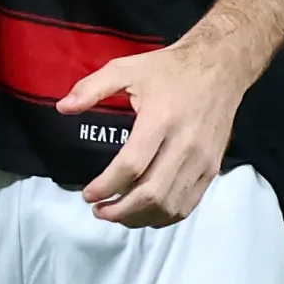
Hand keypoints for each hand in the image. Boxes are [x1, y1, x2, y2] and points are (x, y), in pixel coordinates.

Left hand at [57, 24, 260, 225]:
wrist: (221, 66)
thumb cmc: (170, 69)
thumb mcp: (127, 68)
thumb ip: (91, 87)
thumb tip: (63, 107)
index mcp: (161, 119)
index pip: (131, 166)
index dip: (106, 186)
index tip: (87, 194)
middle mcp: (185, 143)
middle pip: (152, 193)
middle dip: (120, 211)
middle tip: (98, 211)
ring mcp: (202, 159)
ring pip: (170, 205)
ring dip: (140, 218)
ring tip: (117, 214)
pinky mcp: (213, 168)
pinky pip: (188, 204)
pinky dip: (164, 217)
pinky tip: (144, 212)